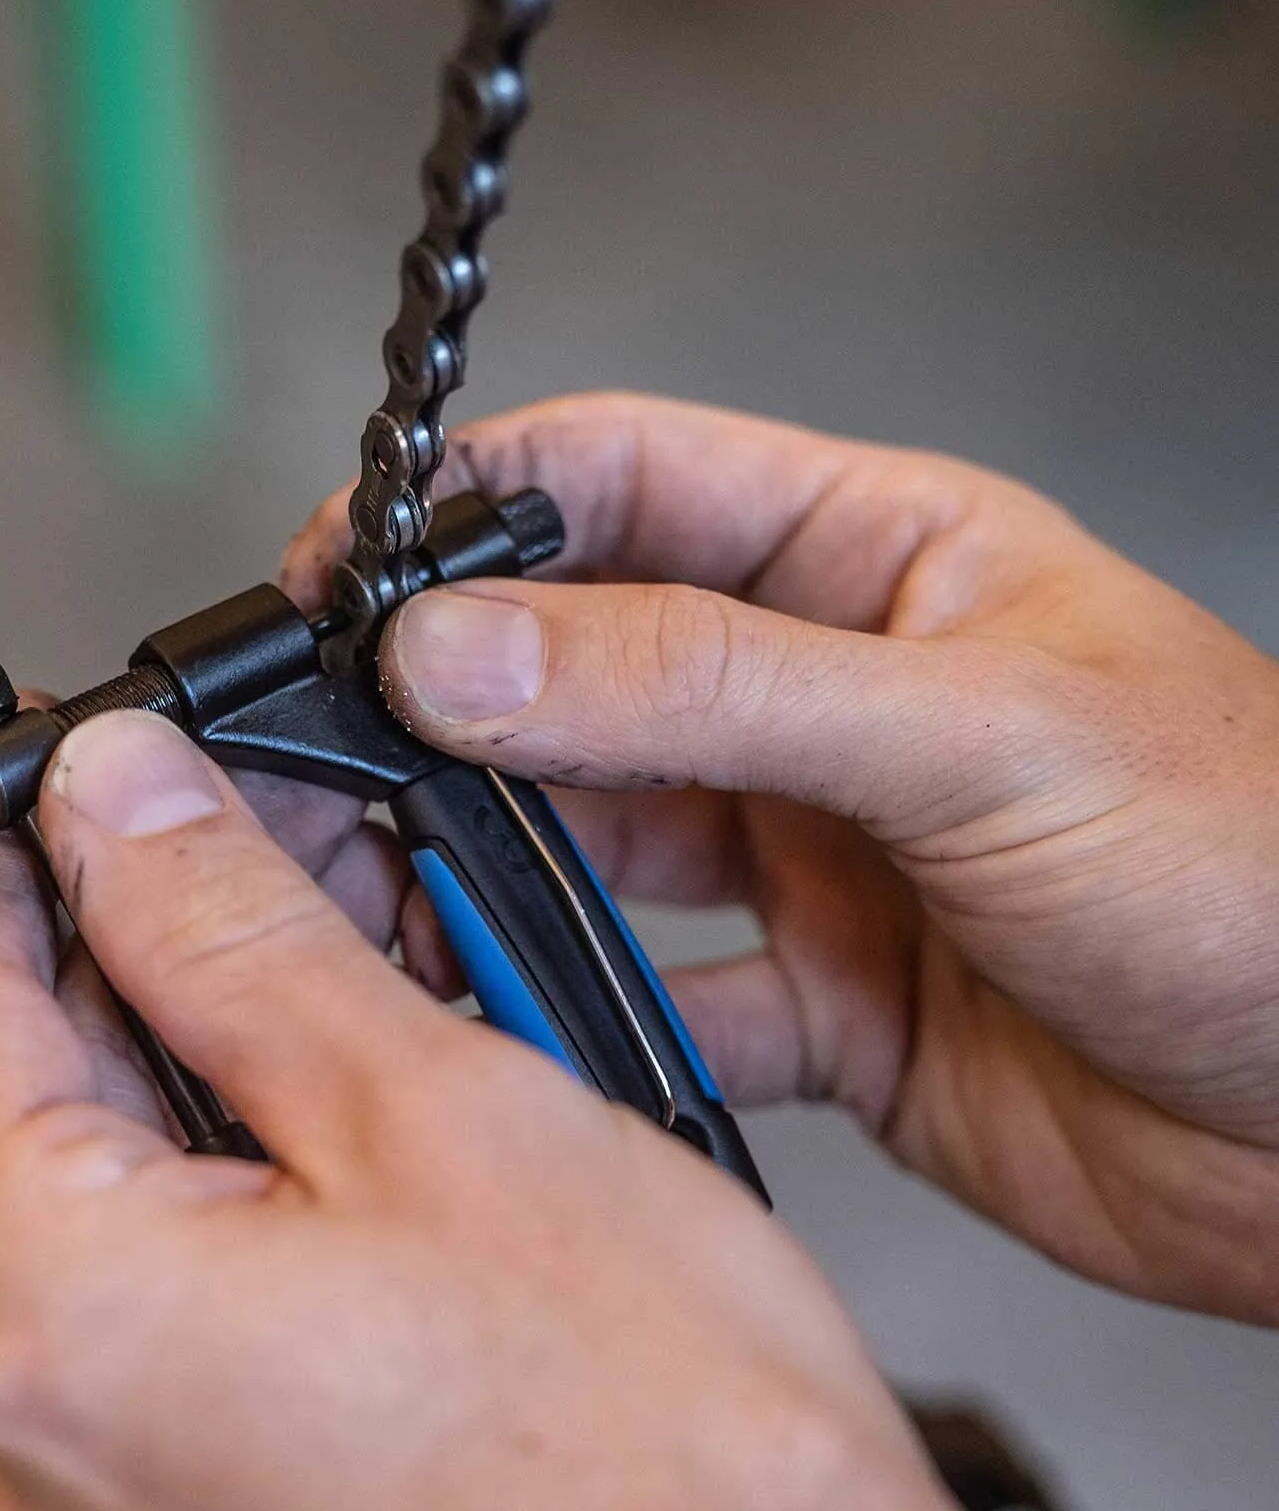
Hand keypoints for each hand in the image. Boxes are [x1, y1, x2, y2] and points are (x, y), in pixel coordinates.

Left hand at [0, 719, 1091, 1510]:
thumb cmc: (668, 1457)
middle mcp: (40, 1455)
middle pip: (27, 1113)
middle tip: (234, 851)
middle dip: (130, 958)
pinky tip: (341, 1151)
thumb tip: (115, 802)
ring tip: (327, 988)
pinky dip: (226, 1213)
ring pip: (102, 1218)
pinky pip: (159, 1330)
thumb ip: (232, 930)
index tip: (28, 775)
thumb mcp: (431, 1104)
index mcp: (60, 1323)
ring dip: (196, 1082)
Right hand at [286, 392, 1278, 1323]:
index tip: (342, 575)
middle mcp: (816, 701)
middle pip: (575, 669)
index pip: (623, 482)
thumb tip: (469, 646)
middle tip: (325, 760)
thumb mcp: (971, 733)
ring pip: (590, 839)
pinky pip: (655, 997)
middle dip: (444, 710)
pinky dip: (581, 1016)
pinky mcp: (812, 999)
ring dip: (489, 866)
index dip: (469, 510)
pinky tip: (521, 1027)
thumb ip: (707, 683)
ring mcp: (807, 853)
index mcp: (869, 564)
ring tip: (387, 893)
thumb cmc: (1263, 870)